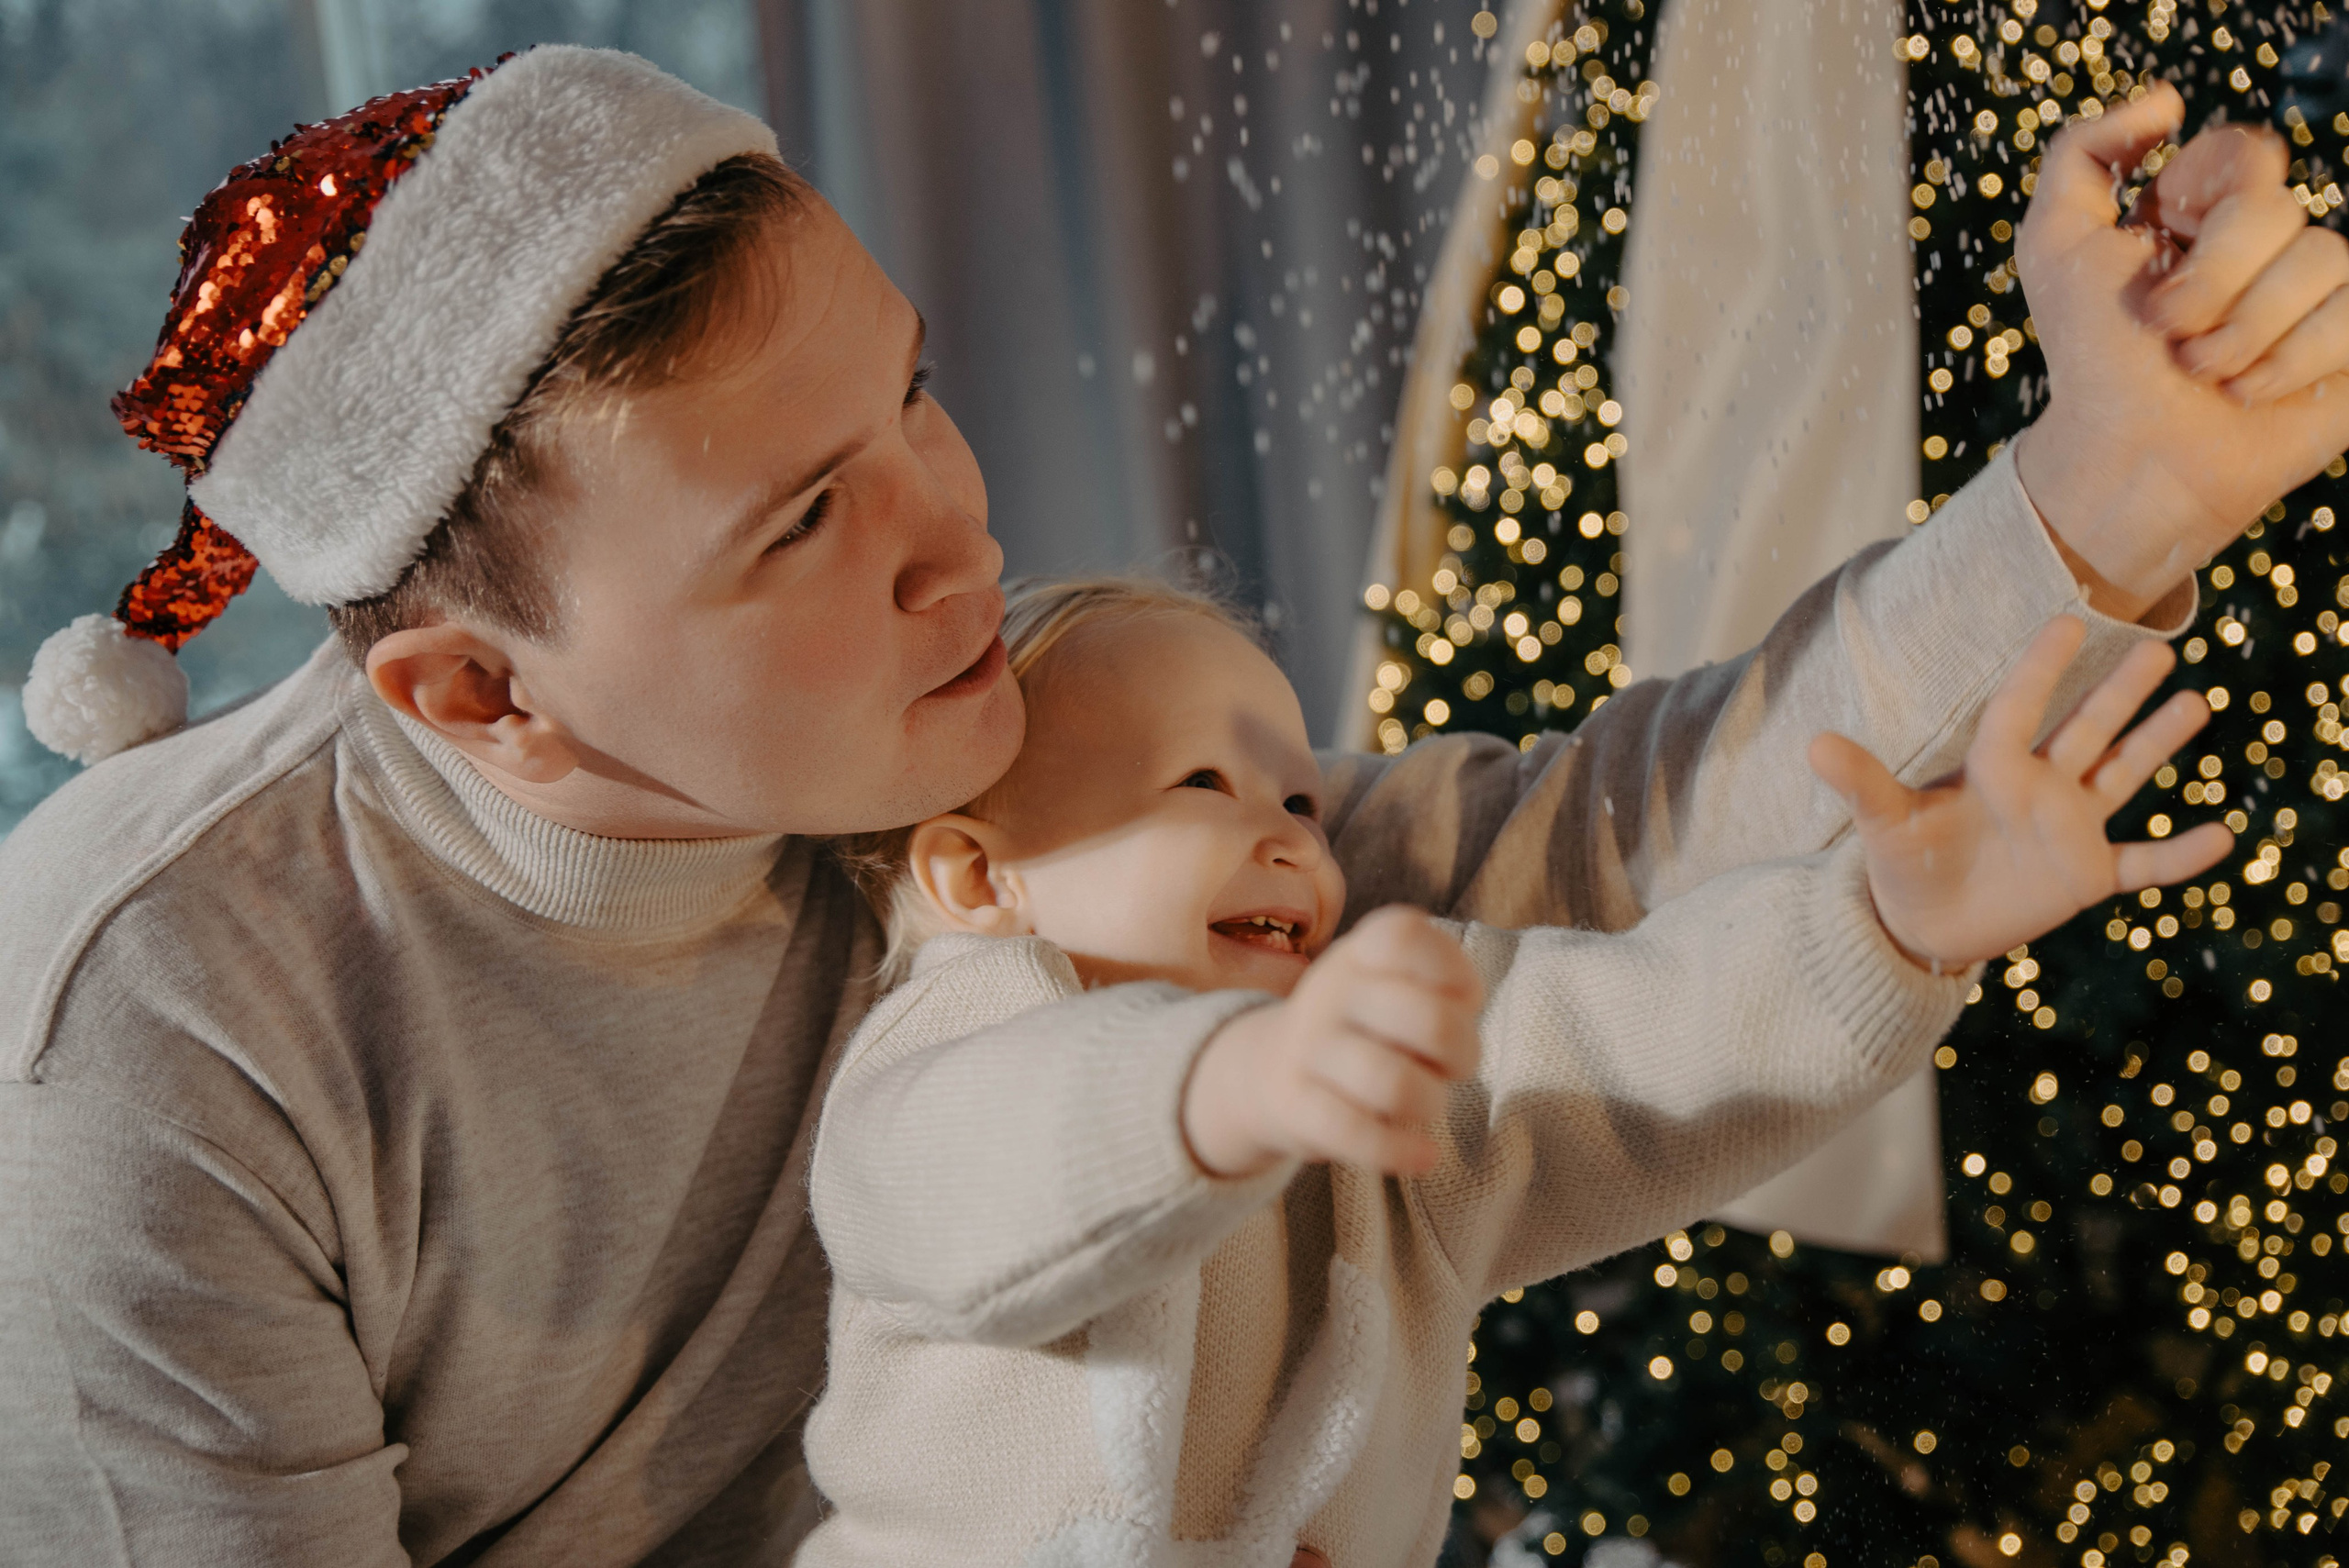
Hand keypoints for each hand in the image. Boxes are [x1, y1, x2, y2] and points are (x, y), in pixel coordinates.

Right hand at [1181, 907, 1482, 1178]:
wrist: (1270, 1070)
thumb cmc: (1368, 1027)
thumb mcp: (1403, 987)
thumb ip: (1449, 988)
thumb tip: (1460, 1030)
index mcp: (1364, 951)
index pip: (1406, 938)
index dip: (1454, 975)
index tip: (1458, 1002)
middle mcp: (1332, 989)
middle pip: (1429, 1021)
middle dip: (1462, 1055)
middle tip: (1451, 1067)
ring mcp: (1309, 1046)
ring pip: (1394, 1085)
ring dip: (1430, 1104)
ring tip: (1426, 1105)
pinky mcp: (1292, 1103)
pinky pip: (1355, 1134)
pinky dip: (1402, 1152)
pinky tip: (1426, 1156)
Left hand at [1807, 616, 2230, 968]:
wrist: (1923, 923)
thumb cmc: (1904, 862)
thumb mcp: (1881, 824)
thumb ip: (1859, 783)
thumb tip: (1812, 742)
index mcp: (1991, 770)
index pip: (2019, 710)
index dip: (2038, 669)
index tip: (2063, 620)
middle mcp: (2038, 788)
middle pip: (2085, 728)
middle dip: (2118, 692)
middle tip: (2158, 645)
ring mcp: (2067, 828)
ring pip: (2120, 775)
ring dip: (2155, 744)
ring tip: (2196, 703)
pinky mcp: (2085, 875)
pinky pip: (2142, 864)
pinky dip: (2180, 856)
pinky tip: (2225, 837)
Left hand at [2014, 83, 2348, 620]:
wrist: (2126, 458)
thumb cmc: (2090, 360)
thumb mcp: (2054, 246)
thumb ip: (2083, 155)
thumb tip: (2167, 101)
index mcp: (2204, 213)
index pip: (2242, 153)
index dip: (2200, 202)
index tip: (2155, 248)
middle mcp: (2264, 246)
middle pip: (2272, 209)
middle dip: (2206, 281)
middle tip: (2165, 332)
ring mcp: (2314, 292)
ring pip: (2320, 259)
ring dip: (2240, 331)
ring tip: (2200, 372)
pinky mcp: (2348, 340)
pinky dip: (2288, 361)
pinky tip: (2246, 393)